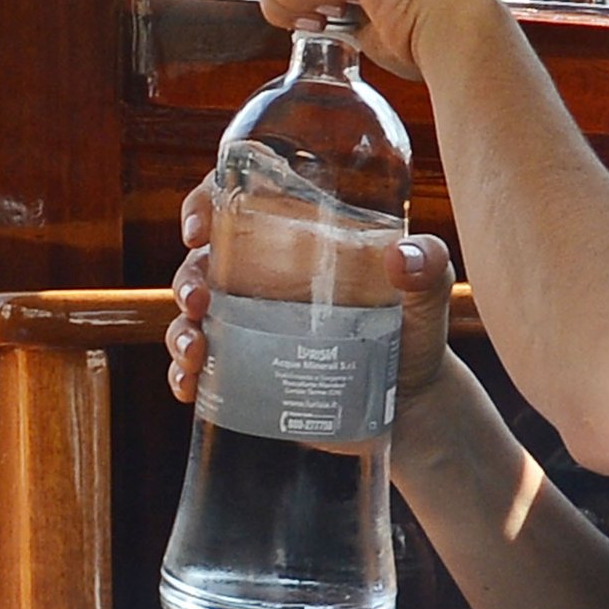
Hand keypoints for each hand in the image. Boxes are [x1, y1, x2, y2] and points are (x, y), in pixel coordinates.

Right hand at [165, 178, 455, 410]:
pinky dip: (184, 375)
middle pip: (204, 263)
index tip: (199, 225)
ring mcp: (250, 326)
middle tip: (200, 300)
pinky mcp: (247, 372)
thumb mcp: (428, 295)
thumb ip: (428, 268)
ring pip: (193, 317)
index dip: (205, 201)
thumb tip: (403, 256)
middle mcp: (263, 278)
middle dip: (188, 278)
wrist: (412, 406)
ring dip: (180, 331)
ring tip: (197, 353)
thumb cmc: (415, 333)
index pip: (238, 203)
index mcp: (296, 241)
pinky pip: (200, 368)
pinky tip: (189, 386)